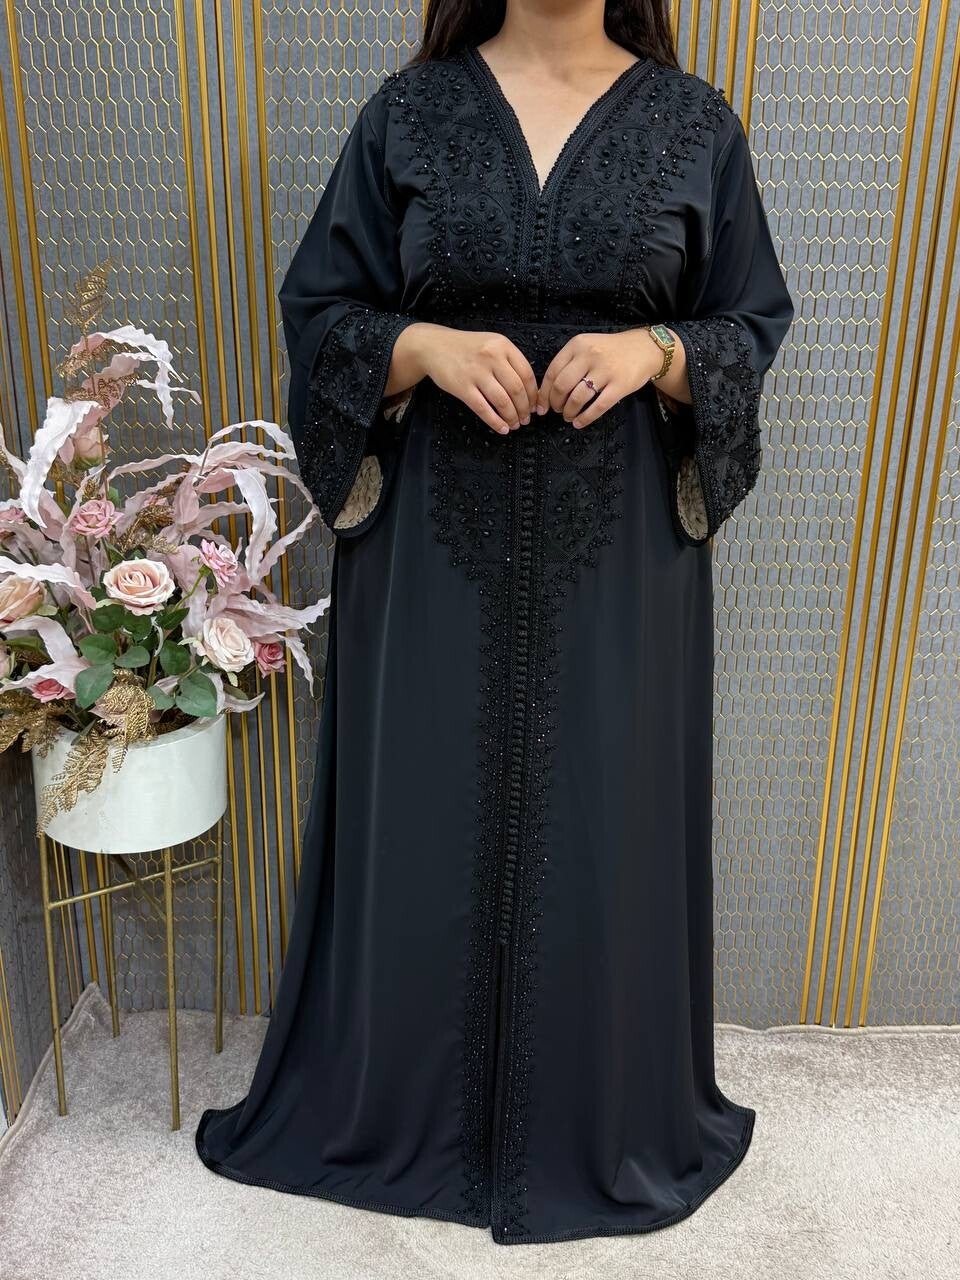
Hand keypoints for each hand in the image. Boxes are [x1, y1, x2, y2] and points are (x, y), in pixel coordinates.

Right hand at [400, 323, 538, 434]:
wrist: (434, 346)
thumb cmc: (465, 348)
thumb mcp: (491, 344)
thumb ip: (509, 361)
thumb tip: (528, 391)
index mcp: (503, 346)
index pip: (527, 374)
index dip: (533, 395)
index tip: (535, 406)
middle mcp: (491, 357)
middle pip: (517, 390)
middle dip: (525, 409)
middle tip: (526, 419)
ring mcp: (476, 372)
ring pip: (502, 401)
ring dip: (512, 417)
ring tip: (514, 425)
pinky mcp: (462, 387)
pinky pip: (483, 409)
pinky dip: (495, 422)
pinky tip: (501, 428)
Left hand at [535, 328, 673, 427]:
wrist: (644, 349)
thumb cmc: (611, 351)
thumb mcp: (587, 347)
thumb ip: (569, 363)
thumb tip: (546, 391)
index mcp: (577, 345)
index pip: (552, 372)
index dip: (544, 393)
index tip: (541, 406)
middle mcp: (589, 356)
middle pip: (562, 386)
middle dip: (555, 403)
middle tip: (557, 410)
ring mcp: (606, 370)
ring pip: (578, 398)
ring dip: (569, 412)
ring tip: (568, 416)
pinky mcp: (620, 386)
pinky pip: (598, 407)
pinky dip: (585, 418)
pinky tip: (579, 423)